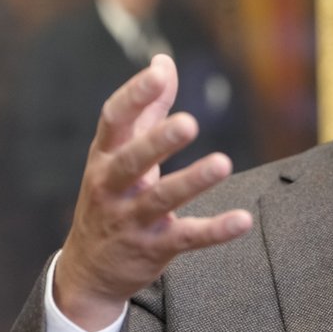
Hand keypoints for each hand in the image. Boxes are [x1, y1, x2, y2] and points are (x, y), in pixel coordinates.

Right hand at [54, 54, 252, 330]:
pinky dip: (216, 230)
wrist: (89, 270)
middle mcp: (112, 186)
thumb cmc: (110, 196)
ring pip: (161, 199)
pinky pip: (187, 237)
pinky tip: (243, 220)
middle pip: (133, 160)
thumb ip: (146, 109)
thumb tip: (164, 61)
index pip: (114, 120)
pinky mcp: (155, 248)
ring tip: (223, 163)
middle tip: (190, 122)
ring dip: (192, 181)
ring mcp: (132, 219)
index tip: (158, 73)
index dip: (135, 95)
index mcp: (104, 156)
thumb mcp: (118, 153)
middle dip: (158, 142)